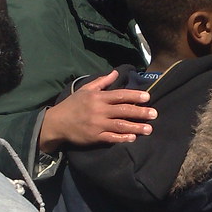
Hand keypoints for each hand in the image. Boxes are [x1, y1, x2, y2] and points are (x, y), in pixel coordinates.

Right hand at [38, 70, 157, 150]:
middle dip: (140, 112)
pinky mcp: (94, 137)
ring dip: (136, 127)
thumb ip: (102, 81)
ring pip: (120, 125)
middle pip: (123, 110)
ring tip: (149, 129)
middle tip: (155, 114)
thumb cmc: (72, 105)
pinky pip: (111, 138)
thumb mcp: (85, 90)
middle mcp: (99, 110)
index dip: (134, 96)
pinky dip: (122, 138)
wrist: (57, 123)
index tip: (148, 97)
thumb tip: (116, 72)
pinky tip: (133, 138)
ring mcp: (97, 124)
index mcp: (98, 98)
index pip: (120, 95)